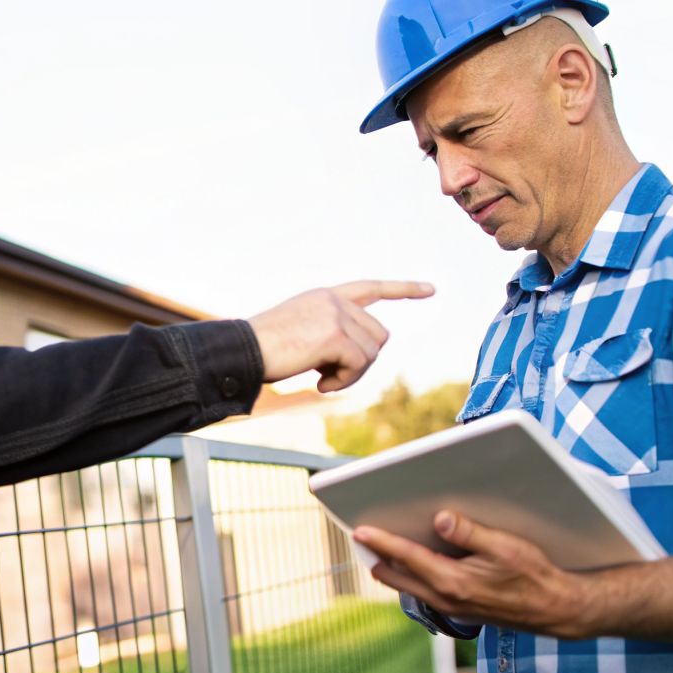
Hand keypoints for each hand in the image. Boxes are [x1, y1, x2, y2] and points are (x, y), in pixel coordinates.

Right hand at [246, 280, 434, 391]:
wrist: (242, 351)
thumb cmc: (263, 349)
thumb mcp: (301, 332)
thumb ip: (331, 334)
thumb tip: (361, 356)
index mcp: (325, 296)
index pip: (372, 288)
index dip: (403, 290)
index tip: (430, 289)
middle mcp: (334, 300)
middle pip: (379, 335)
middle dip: (362, 361)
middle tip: (331, 375)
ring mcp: (336, 315)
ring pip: (372, 352)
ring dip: (351, 374)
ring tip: (321, 379)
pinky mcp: (335, 335)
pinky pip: (359, 365)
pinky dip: (344, 382)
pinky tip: (320, 385)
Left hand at [355, 510, 599, 638]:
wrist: (556, 610)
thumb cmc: (535, 576)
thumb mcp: (504, 547)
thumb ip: (469, 533)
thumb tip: (440, 518)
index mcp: (452, 582)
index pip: (405, 558)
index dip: (380, 541)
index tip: (359, 529)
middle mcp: (445, 599)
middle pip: (395, 577)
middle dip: (377, 556)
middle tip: (362, 536)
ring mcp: (451, 608)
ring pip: (408, 587)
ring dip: (392, 567)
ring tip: (381, 546)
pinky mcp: (459, 610)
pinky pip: (424, 592)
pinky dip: (412, 576)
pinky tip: (416, 561)